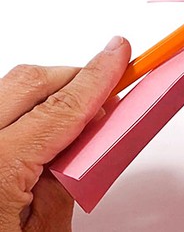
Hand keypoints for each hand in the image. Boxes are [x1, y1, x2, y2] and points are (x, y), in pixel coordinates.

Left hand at [0, 36, 130, 230]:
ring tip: (74, 125)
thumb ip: (65, 184)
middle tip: (106, 90)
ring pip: (8, 89)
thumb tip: (87, 140)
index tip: (119, 54)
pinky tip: (39, 136)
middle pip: (28, 81)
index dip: (98, 77)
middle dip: (75, 77)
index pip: (61, 108)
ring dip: (49, 96)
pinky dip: (24, 111)